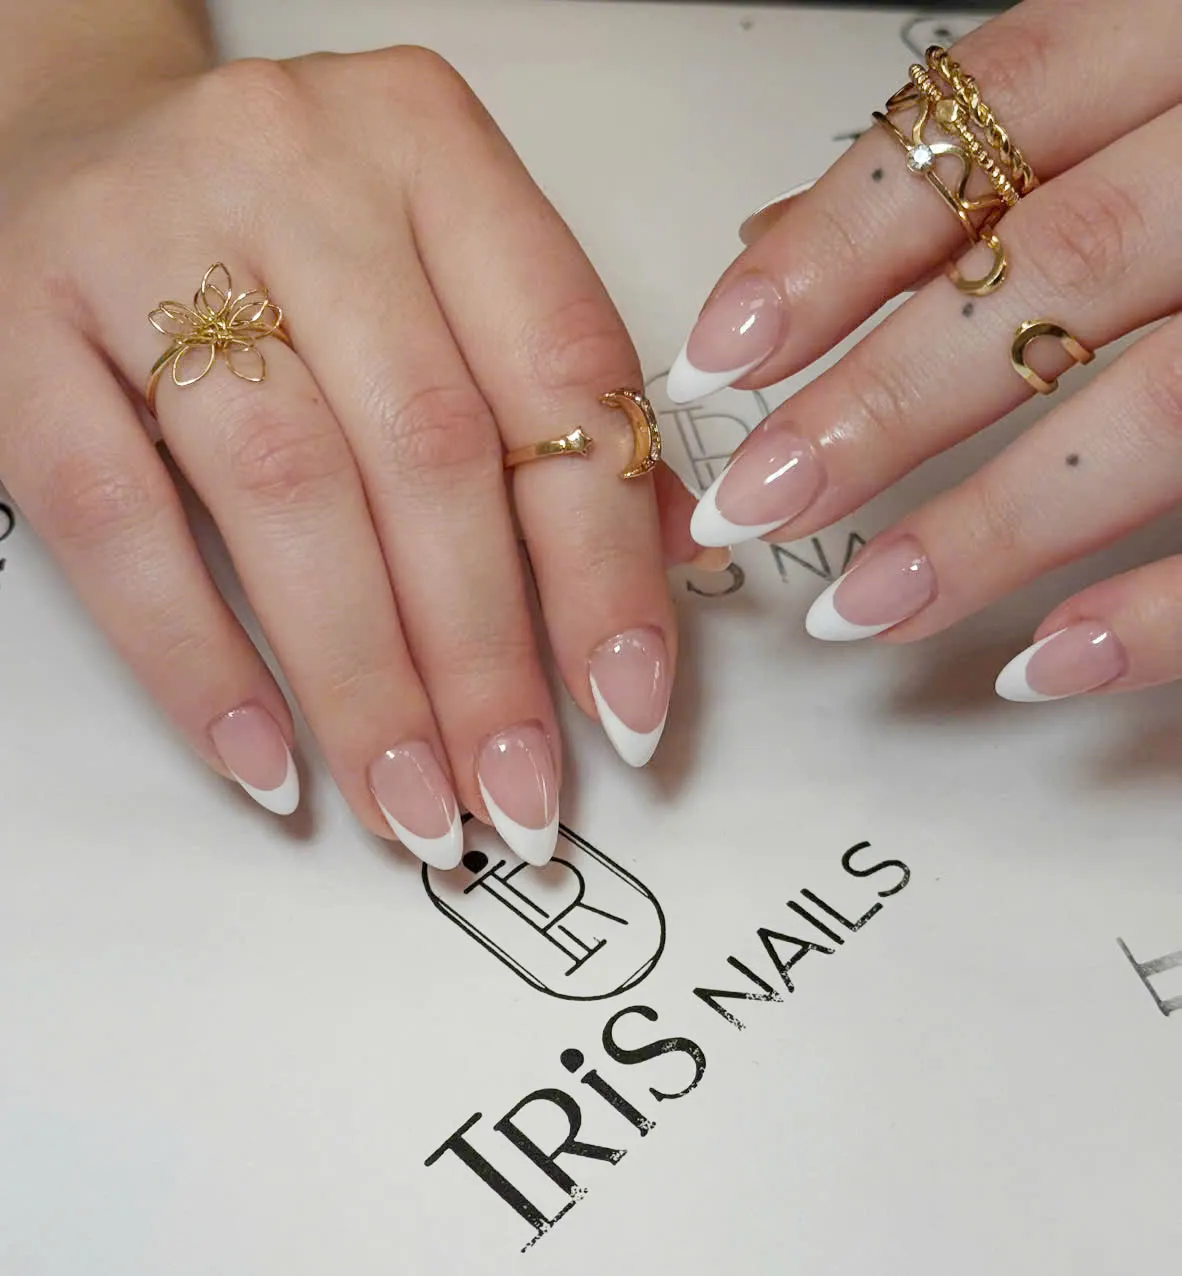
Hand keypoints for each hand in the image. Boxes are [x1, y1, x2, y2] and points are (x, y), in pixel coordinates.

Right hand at [0, 40, 700, 867]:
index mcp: (433, 148)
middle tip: (517, 792)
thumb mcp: (439, 262)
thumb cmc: (294, 231)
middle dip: (485, 656)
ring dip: (366, 682)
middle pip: (429, 450)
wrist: (80, 137)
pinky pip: (117, 522)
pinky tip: (271, 766)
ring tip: (416, 804)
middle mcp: (298, 171)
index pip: (562, 373)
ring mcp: (145, 238)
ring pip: (290, 493)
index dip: (604, 561)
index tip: (626, 708)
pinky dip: (200, 663)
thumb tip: (665, 556)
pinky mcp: (20, 324)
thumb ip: (550, 390)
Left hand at [668, 0, 1181, 704]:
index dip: (830, 250)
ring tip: (862, 610)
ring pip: (1163, 406)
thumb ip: (980, 152)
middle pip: (1050, 273)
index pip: (974, 126)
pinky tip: (1049, 662)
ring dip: (992, 528)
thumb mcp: (1147, 67)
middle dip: (881, 405)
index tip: (721, 358)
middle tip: (755, 504)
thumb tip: (775, 237)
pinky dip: (1166, 609)